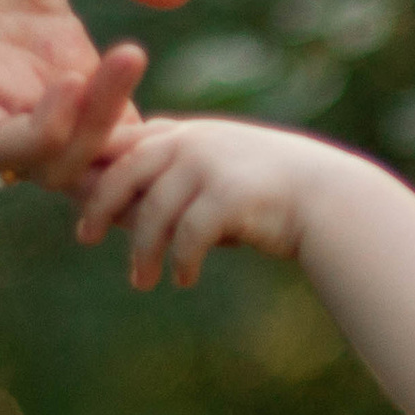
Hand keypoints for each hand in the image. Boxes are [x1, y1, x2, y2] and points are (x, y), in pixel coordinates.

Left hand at [0, 0, 194, 182]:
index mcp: (46, 40)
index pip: (105, 119)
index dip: (144, 132)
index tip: (187, 111)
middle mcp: (12, 72)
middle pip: (81, 155)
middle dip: (128, 148)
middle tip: (161, 96)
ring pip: (44, 159)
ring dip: (93, 133)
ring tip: (123, 66)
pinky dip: (40, 134)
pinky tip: (72, 83)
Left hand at [70, 115, 339, 289]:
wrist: (332, 201)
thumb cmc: (276, 195)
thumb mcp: (222, 170)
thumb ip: (181, 174)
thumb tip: (130, 210)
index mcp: (189, 132)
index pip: (127, 145)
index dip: (100, 173)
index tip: (83, 202)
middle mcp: (194, 141)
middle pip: (127, 172)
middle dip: (102, 206)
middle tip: (84, 237)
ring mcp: (212, 166)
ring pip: (155, 212)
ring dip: (144, 252)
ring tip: (142, 282)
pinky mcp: (229, 196)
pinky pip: (189, 236)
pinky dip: (182, 262)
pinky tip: (184, 279)